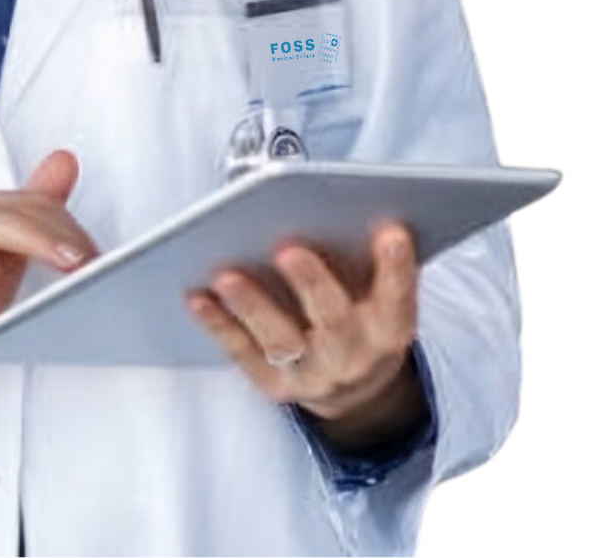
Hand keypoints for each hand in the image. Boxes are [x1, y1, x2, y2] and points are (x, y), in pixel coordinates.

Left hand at [183, 222, 421, 433]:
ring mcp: (314, 375)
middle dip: (312, 283)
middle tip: (288, 248)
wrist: (357, 392)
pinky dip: (219, 324)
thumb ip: (368, 258)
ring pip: (282, 341)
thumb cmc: (361, 315)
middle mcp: (356, 357)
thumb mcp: (380, 293)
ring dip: (253, 306)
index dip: (397, 267)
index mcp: (390, 328)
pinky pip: (244, 353)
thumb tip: (344, 205)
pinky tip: (198, 295)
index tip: (391, 231)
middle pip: (334, 321)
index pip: (399, 297)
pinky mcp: (277, 385)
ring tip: (226, 274)